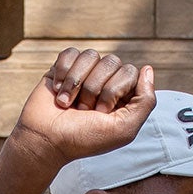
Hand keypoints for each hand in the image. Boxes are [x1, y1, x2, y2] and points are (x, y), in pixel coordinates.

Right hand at [0, 49, 156, 193]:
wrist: (44, 140)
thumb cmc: (83, 139)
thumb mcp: (124, 129)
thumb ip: (146, 101)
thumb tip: (147, 68)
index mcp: (124, 96)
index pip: (130, 72)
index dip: (114, 90)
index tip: (102, 112)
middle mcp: (107, 81)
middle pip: (112, 61)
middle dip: (94, 89)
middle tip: (83, 111)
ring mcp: (85, 73)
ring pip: (91, 55)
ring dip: (76, 83)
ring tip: (68, 103)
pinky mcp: (64, 68)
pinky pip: (71, 53)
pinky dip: (62, 73)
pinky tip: (58, 91)